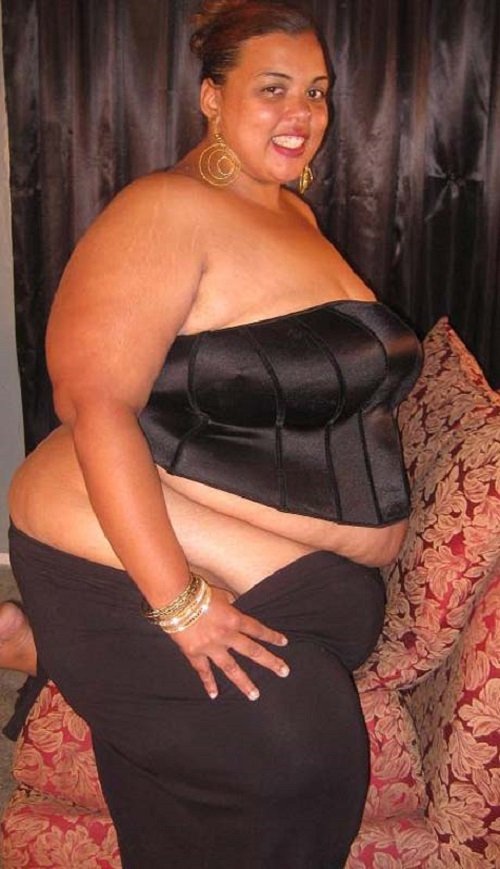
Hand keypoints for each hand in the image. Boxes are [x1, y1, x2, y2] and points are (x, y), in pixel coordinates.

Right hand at [171, 587, 289, 699]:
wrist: (175, 599)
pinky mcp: (194, 653)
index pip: (257, 629)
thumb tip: (235, 606)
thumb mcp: (221, 595)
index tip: (284, 643)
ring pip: (231, 668)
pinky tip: (214, 695)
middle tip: (283, 672)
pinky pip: (203, 670)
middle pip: (252, 651)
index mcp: (234, 619)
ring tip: (254, 695)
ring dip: (244, 682)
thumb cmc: (198, 592)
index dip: (272, 636)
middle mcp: (226, 636)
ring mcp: (211, 647)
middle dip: (269, 662)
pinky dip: (208, 683)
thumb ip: (231, 603)